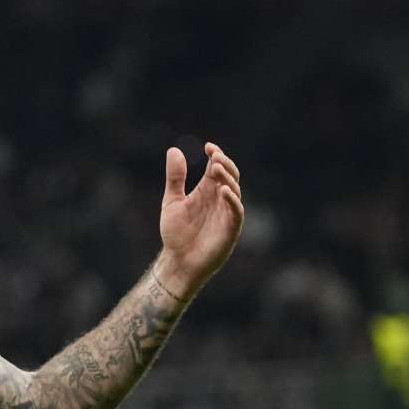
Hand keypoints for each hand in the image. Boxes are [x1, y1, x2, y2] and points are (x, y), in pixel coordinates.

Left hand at [157, 142, 243, 296]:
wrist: (178, 261)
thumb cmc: (176, 233)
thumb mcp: (172, 201)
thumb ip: (175, 178)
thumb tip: (174, 149)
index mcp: (207, 191)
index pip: (217, 168)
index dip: (216, 155)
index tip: (208, 146)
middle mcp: (219, 199)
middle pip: (230, 175)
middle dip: (224, 164)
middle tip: (214, 156)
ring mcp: (226, 213)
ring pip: (234, 190)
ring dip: (227, 178)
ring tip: (216, 168)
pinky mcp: (230, 229)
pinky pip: (236, 212)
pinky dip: (232, 200)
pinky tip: (223, 190)